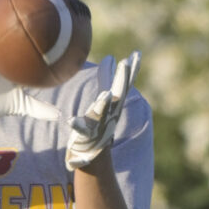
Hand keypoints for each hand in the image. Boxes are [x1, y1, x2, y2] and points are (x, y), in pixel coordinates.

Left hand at [66, 51, 139, 169]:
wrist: (94, 154)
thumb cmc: (99, 121)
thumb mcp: (105, 98)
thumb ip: (106, 77)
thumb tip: (110, 57)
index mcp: (114, 103)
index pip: (125, 84)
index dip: (132, 70)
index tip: (137, 54)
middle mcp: (110, 112)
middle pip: (118, 94)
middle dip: (122, 79)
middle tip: (126, 63)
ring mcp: (98, 123)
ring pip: (101, 112)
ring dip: (104, 104)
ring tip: (107, 94)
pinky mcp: (85, 134)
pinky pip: (80, 129)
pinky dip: (77, 124)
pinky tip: (71, 121)